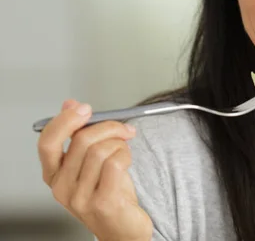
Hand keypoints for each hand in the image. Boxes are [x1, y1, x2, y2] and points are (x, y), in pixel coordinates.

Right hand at [37, 99, 152, 240]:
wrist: (123, 229)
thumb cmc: (110, 193)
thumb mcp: (91, 162)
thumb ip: (79, 134)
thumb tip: (70, 104)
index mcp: (55, 174)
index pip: (47, 142)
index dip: (65, 120)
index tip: (84, 108)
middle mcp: (62, 188)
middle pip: (82, 140)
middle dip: (109, 127)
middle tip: (124, 129)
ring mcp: (80, 198)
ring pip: (101, 150)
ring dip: (121, 144)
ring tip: (125, 152)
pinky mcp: (103, 203)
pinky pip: (115, 164)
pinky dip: (126, 155)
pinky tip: (127, 162)